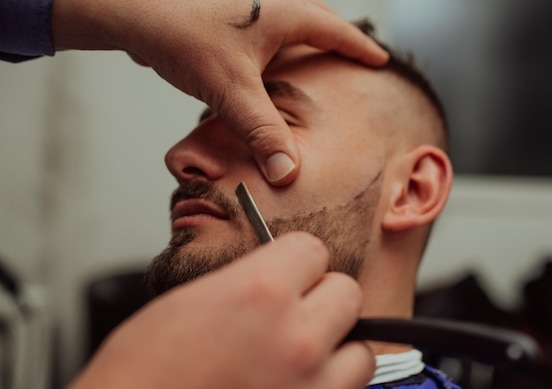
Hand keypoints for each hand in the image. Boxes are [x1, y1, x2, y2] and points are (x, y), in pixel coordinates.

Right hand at [35, 233, 373, 388]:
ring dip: (337, 344)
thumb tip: (277, 283)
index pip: (314, 250)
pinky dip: (329, 386)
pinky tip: (295, 385)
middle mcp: (295, 336)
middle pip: (347, 292)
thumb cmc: (139, 374)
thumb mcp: (191, 301)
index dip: (296, 260)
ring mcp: (308, 387)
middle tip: (296, 310)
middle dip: (322, 296)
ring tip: (304, 351)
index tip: (288, 271)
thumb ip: (248, 285)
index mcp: (261, 290)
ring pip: (362, 348)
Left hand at [51, 0, 388, 184]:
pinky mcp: (225, 19)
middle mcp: (269, 5)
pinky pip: (263, 33)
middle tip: (351, 58)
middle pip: (316, 19)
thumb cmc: (184, 36)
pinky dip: (275, 47)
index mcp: (283, 14)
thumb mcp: (233, 90)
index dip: (360, 49)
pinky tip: (265, 68)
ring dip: (304, 41)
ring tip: (314, 63)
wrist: (134, 12)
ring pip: (288, 24)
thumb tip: (286, 171)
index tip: (379, 61)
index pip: (336, 31)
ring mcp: (246, 10)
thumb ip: (263, 133)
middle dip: (336, 39)